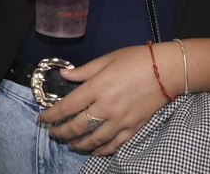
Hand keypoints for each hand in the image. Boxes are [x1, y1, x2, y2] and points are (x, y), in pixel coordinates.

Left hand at [37, 44, 173, 155]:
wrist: (167, 70)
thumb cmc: (136, 59)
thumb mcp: (107, 59)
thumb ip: (84, 70)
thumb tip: (64, 74)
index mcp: (97, 88)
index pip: (67, 106)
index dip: (52, 115)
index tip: (42, 119)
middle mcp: (106, 107)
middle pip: (77, 126)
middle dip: (61, 132)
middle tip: (53, 133)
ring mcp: (120, 120)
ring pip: (94, 139)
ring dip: (79, 144)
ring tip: (70, 144)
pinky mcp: (133, 127)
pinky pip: (115, 144)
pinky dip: (103, 150)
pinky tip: (96, 151)